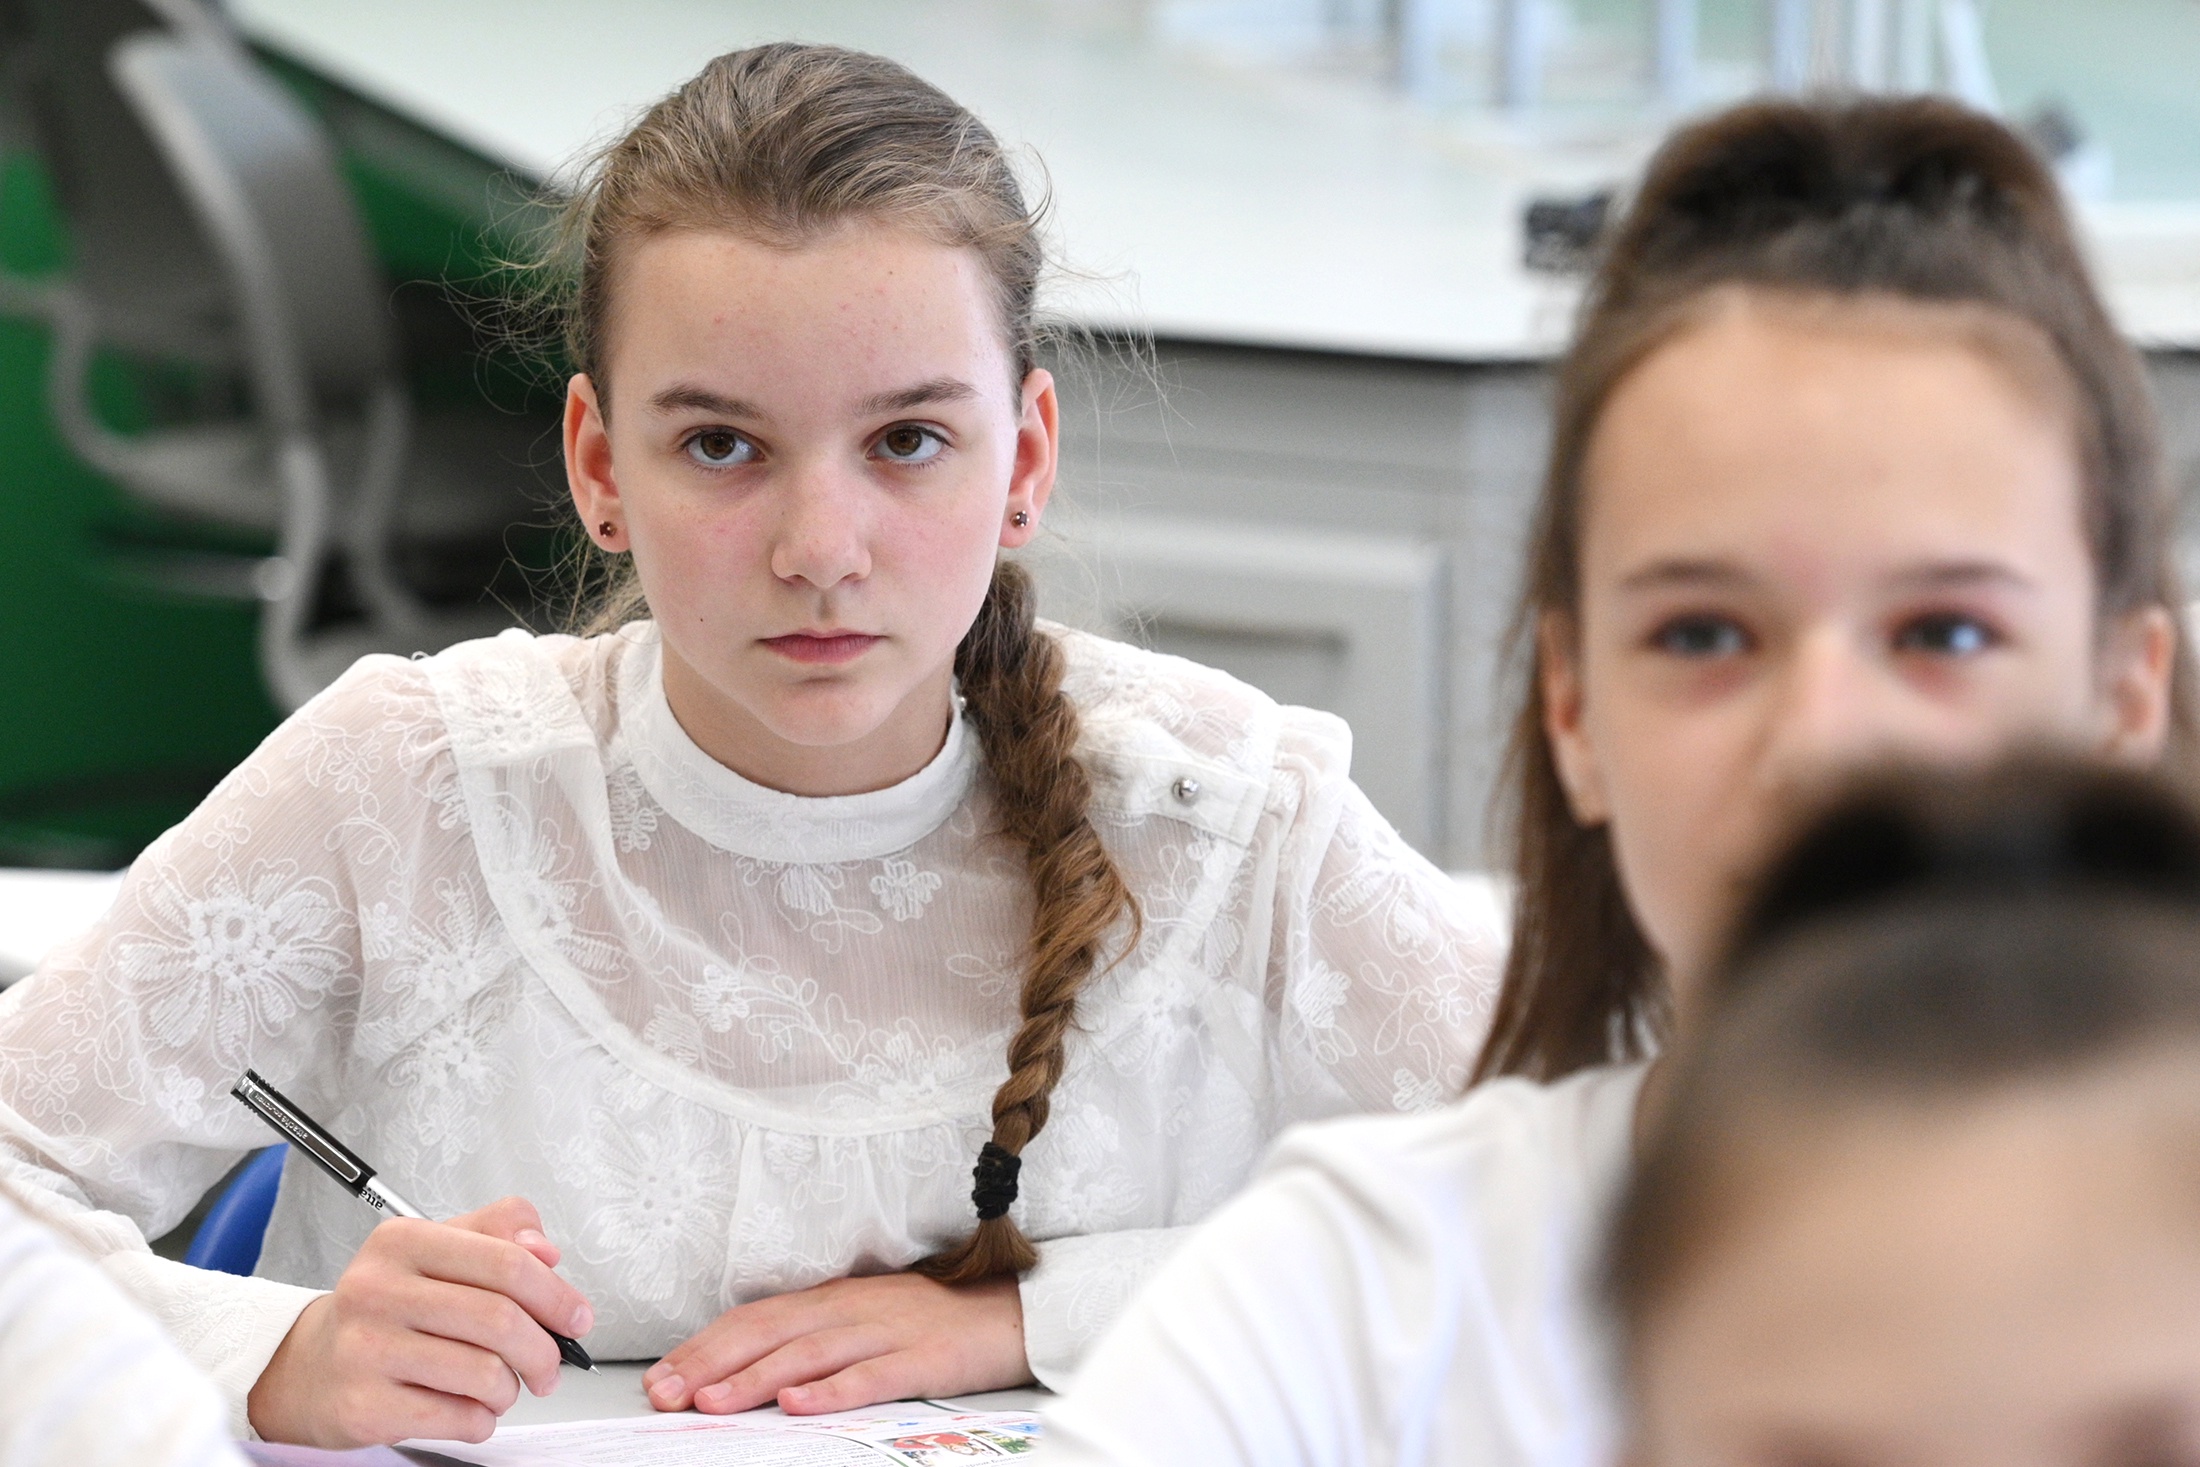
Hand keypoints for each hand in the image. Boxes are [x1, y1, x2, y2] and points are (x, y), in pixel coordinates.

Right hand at [245, 1197, 594, 1447]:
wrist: (309, 1368)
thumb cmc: (387, 1308)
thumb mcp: (436, 1249)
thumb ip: (497, 1232)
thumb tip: (546, 1250)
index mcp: (402, 1241)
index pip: (507, 1262)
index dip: (556, 1294)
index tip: (577, 1318)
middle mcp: (377, 1289)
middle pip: (501, 1320)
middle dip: (543, 1350)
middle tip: (550, 1366)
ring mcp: (367, 1349)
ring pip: (486, 1373)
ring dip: (510, 1388)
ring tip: (499, 1386)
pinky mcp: (364, 1406)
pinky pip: (459, 1417)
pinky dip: (482, 1419)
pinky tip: (471, 1409)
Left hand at [644, 1272, 1029, 1415]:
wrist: (1011, 1314)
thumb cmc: (930, 1324)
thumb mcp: (863, 1319)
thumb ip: (811, 1337)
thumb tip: (746, 1368)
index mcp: (832, 1298)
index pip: (754, 1317)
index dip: (704, 1346)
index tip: (659, 1377)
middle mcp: (851, 1308)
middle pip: (769, 1331)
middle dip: (711, 1362)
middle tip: (665, 1394)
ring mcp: (886, 1330)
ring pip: (809, 1353)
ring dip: (754, 1378)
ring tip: (711, 1401)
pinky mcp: (921, 1358)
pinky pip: (870, 1376)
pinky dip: (830, 1391)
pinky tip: (797, 1406)